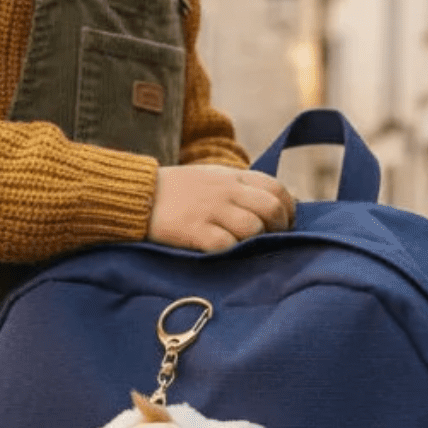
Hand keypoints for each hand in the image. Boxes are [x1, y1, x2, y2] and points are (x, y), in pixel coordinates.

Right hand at [147, 165, 295, 253]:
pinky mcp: (194, 230)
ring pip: (253, 227)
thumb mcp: (212, 177)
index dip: (288, 208)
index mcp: (232, 176)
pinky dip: (231, 251)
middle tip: (272, 239)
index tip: (285, 223)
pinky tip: (225, 252)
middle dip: (279, 227)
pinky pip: (227, 244)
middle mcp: (226, 190)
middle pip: (271, 208)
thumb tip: (272, 204)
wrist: (139, 194)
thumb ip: (240, 187)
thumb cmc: (177, 191)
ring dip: (256, 241)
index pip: (276, 188)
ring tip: (247, 247)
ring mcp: (210, 210)